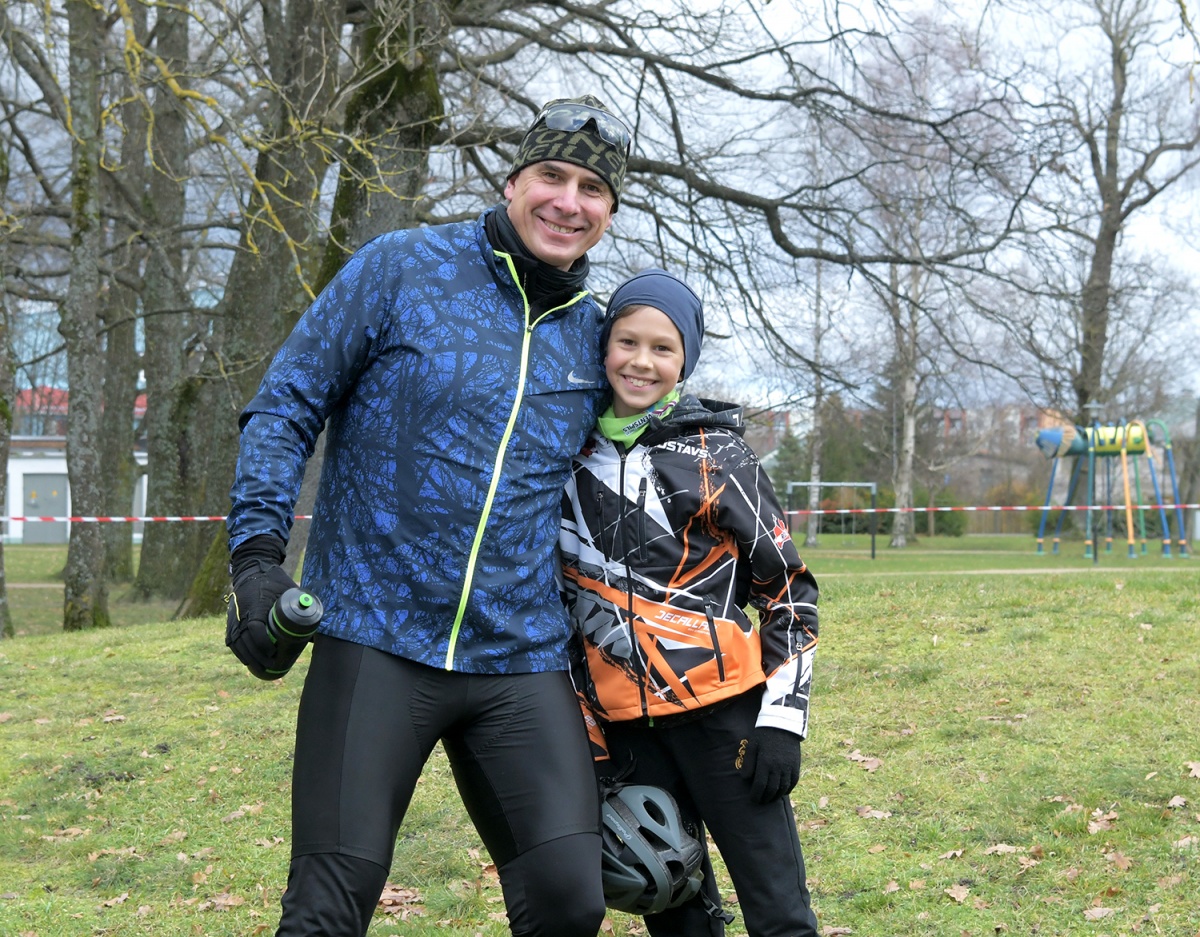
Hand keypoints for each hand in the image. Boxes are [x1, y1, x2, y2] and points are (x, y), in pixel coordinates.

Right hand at [226, 534, 295, 679]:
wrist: (252, 569)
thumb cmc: (274, 580)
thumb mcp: (289, 589)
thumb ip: (302, 604)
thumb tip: (320, 623)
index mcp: (255, 604)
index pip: (254, 628)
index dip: (263, 643)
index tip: (273, 653)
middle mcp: (241, 612)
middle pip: (245, 640)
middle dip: (257, 657)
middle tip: (272, 666)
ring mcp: (233, 617)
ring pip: (237, 643)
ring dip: (248, 658)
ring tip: (261, 668)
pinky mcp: (230, 620)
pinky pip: (232, 640)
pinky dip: (240, 652)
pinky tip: (249, 661)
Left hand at [738, 727, 801, 803]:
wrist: (782, 724)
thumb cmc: (763, 735)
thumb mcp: (752, 746)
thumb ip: (748, 763)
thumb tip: (745, 779)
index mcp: (765, 763)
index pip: (760, 786)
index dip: (756, 795)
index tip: (753, 800)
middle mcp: (778, 767)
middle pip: (771, 790)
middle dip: (765, 798)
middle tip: (760, 802)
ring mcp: (788, 767)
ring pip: (782, 788)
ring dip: (775, 796)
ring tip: (769, 799)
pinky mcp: (796, 766)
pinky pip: (792, 783)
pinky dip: (787, 790)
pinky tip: (781, 792)